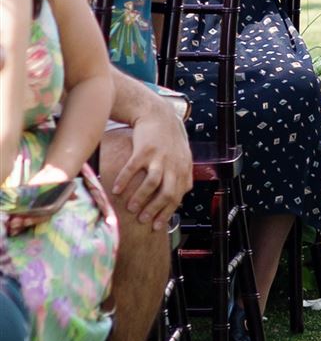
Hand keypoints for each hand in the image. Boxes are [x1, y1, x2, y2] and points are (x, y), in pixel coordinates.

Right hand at [108, 101, 191, 230]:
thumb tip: (184, 194)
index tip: (156, 226)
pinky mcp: (143, 149)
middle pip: (166, 193)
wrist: (159, 115)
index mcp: (182, 169)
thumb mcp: (183, 156)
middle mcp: (172, 164)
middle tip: (142, 220)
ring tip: (130, 208)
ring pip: (151, 183)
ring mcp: (158, 156)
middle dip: (154, 210)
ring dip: (140, 198)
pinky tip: (116, 190)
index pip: (177, 196)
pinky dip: (124, 181)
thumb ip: (184, 174)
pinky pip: (132, 168)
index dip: (166, 213)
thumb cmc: (170, 138)